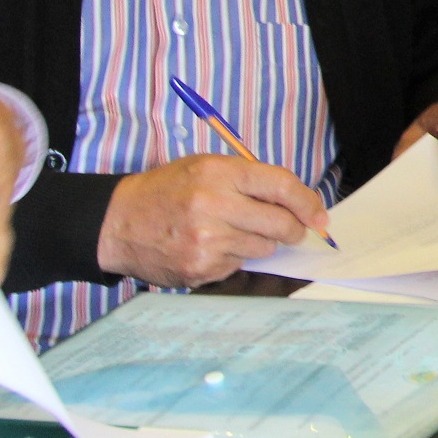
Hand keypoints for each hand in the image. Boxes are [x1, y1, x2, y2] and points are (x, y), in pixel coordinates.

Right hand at [98, 154, 328, 286]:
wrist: (118, 222)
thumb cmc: (168, 191)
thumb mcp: (206, 168)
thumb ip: (250, 181)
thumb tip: (298, 205)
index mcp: (218, 173)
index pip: (280, 186)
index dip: (307, 202)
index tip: (320, 216)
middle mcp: (213, 206)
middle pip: (280, 223)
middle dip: (293, 229)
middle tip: (292, 229)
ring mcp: (206, 241)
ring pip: (263, 248)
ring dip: (259, 242)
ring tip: (232, 231)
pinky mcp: (200, 269)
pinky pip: (238, 265)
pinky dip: (233, 258)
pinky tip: (211, 246)